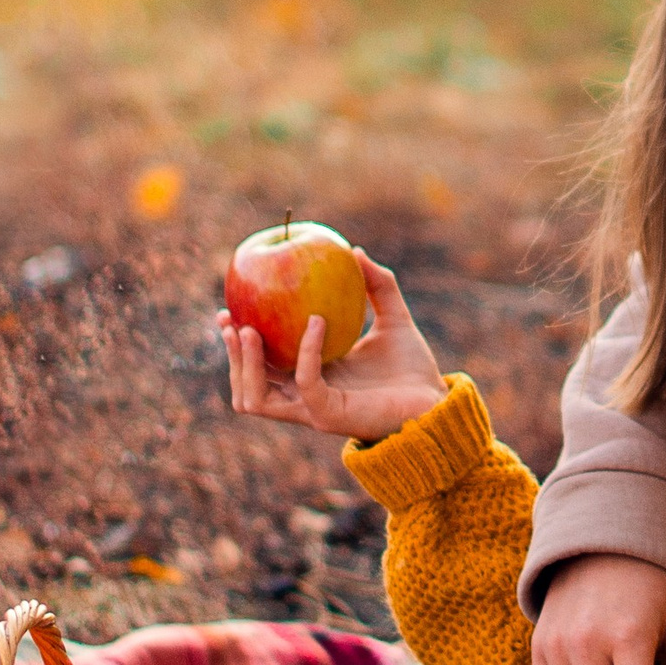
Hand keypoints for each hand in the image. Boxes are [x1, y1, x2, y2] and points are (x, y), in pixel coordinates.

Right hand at [219, 253, 448, 444]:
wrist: (436, 403)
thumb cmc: (413, 368)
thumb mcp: (393, 319)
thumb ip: (378, 286)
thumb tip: (355, 249)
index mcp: (310, 377)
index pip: (261, 365)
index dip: (237, 343)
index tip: (229, 309)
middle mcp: (305, 397)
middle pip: (247, 387)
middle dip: (232, 357)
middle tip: (229, 320)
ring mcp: (314, 410)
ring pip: (258, 398)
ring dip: (247, 365)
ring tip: (248, 330)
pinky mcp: (330, 414)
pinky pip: (305, 382)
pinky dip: (304, 352)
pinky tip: (315, 322)